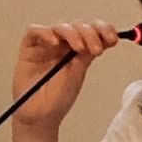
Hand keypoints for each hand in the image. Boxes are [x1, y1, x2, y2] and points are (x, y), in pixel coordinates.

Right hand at [10, 19, 141, 137]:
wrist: (40, 115)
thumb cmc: (58, 99)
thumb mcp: (78, 75)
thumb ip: (87, 56)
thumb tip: (105, 39)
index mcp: (77, 50)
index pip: (91, 31)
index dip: (102, 29)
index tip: (113, 38)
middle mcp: (62, 44)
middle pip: (77, 26)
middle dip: (90, 33)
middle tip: (96, 49)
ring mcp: (45, 45)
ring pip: (60, 26)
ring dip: (73, 33)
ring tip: (79, 48)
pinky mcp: (29, 48)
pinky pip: (34, 31)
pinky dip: (45, 33)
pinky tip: (55, 43)